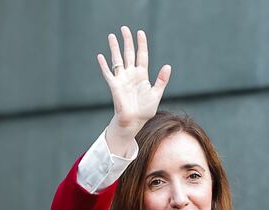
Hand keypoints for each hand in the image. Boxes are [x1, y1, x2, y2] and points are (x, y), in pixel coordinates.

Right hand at [97, 26, 170, 155]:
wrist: (135, 121)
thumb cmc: (145, 109)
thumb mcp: (157, 93)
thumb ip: (161, 80)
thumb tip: (168, 65)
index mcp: (142, 75)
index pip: (142, 56)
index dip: (141, 44)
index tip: (140, 32)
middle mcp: (131, 74)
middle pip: (129, 54)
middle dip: (127, 41)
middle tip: (125, 28)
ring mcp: (122, 79)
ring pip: (117, 59)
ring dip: (114, 48)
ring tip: (111, 35)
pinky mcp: (114, 86)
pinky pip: (108, 73)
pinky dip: (104, 65)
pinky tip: (100, 56)